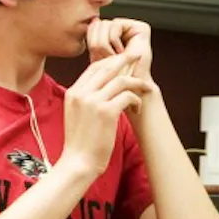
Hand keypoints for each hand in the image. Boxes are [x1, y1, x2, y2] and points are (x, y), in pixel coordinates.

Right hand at [61, 53, 146, 177]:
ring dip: (136, 83)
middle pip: (107, 68)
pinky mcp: (106, 112)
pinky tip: (137, 108)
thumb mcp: (77, 114)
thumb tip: (103, 89)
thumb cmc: (81, 142)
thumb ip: (87, 99)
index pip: (93, 68)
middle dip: (125, 60)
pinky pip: (128, 95)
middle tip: (138, 56)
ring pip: (121, 80)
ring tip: (145, 88)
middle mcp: (81, 93)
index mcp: (73, 92)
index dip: (110, 61)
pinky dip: (136, 100)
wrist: (78, 161)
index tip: (123, 59)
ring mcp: (93, 101)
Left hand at [87, 17, 155, 94]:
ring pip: (105, 23)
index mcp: (115, 35)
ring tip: (115, 56)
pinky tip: (122, 51)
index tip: (101, 58)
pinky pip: (115, 24)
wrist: (130, 87)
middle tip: (108, 58)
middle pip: (98, 24)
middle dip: (98, 44)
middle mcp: (126, 30)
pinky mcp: (141, 28)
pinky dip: (113, 40)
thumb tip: (95, 19)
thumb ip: (94, 37)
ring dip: (105, 44)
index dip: (92, 42)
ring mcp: (134, 28)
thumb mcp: (97, 54)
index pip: (93, 27)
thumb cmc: (114, 75)